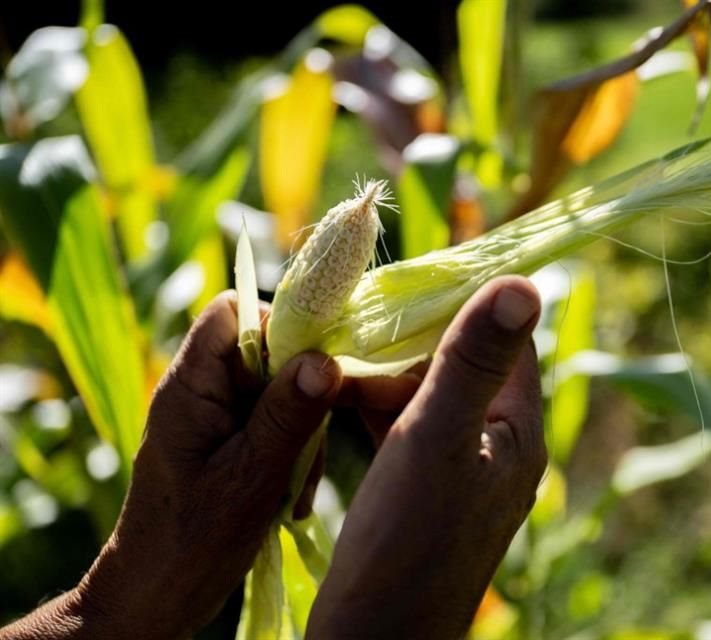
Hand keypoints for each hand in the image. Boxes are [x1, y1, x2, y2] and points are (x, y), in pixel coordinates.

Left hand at [0, 292, 342, 639]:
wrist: (155, 598)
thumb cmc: (192, 540)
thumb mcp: (251, 476)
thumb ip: (288, 414)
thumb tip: (327, 358)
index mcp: (190, 385)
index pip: (232, 310)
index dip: (279, 323)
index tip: (317, 364)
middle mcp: (200, 391)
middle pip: (266, 351)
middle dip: (301, 391)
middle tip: (315, 441)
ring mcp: (214, 418)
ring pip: (278, 391)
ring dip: (302, 432)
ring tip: (299, 486)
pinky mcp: (227, 444)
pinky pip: (273, 425)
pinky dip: (292, 454)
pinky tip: (292, 498)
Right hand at [308, 276, 546, 639]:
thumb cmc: (406, 542)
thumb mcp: (438, 438)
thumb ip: (473, 361)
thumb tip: (523, 283)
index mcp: (517, 429)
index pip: (503, 339)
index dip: (460, 302)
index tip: (405, 282)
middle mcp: (497, 446)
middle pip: (459, 362)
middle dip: (407, 339)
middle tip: (353, 322)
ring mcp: (459, 469)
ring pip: (425, 393)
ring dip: (382, 372)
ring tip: (332, 357)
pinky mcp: (423, 490)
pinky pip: (404, 428)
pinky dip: (371, 407)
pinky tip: (334, 396)